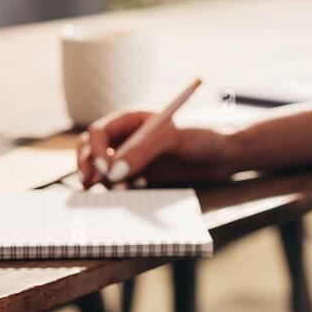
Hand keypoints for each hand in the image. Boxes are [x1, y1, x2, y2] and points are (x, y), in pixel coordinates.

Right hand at [76, 108, 235, 187]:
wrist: (223, 156)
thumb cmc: (203, 137)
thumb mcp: (174, 139)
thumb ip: (144, 152)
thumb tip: (114, 172)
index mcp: (132, 119)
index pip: (99, 132)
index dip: (95, 150)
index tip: (103, 168)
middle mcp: (127, 137)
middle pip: (91, 150)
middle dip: (88, 166)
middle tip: (91, 183)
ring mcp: (131, 157)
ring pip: (101, 169)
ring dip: (104, 181)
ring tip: (125, 190)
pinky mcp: (139, 175)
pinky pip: (117, 183)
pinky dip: (117, 190)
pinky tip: (132, 192)